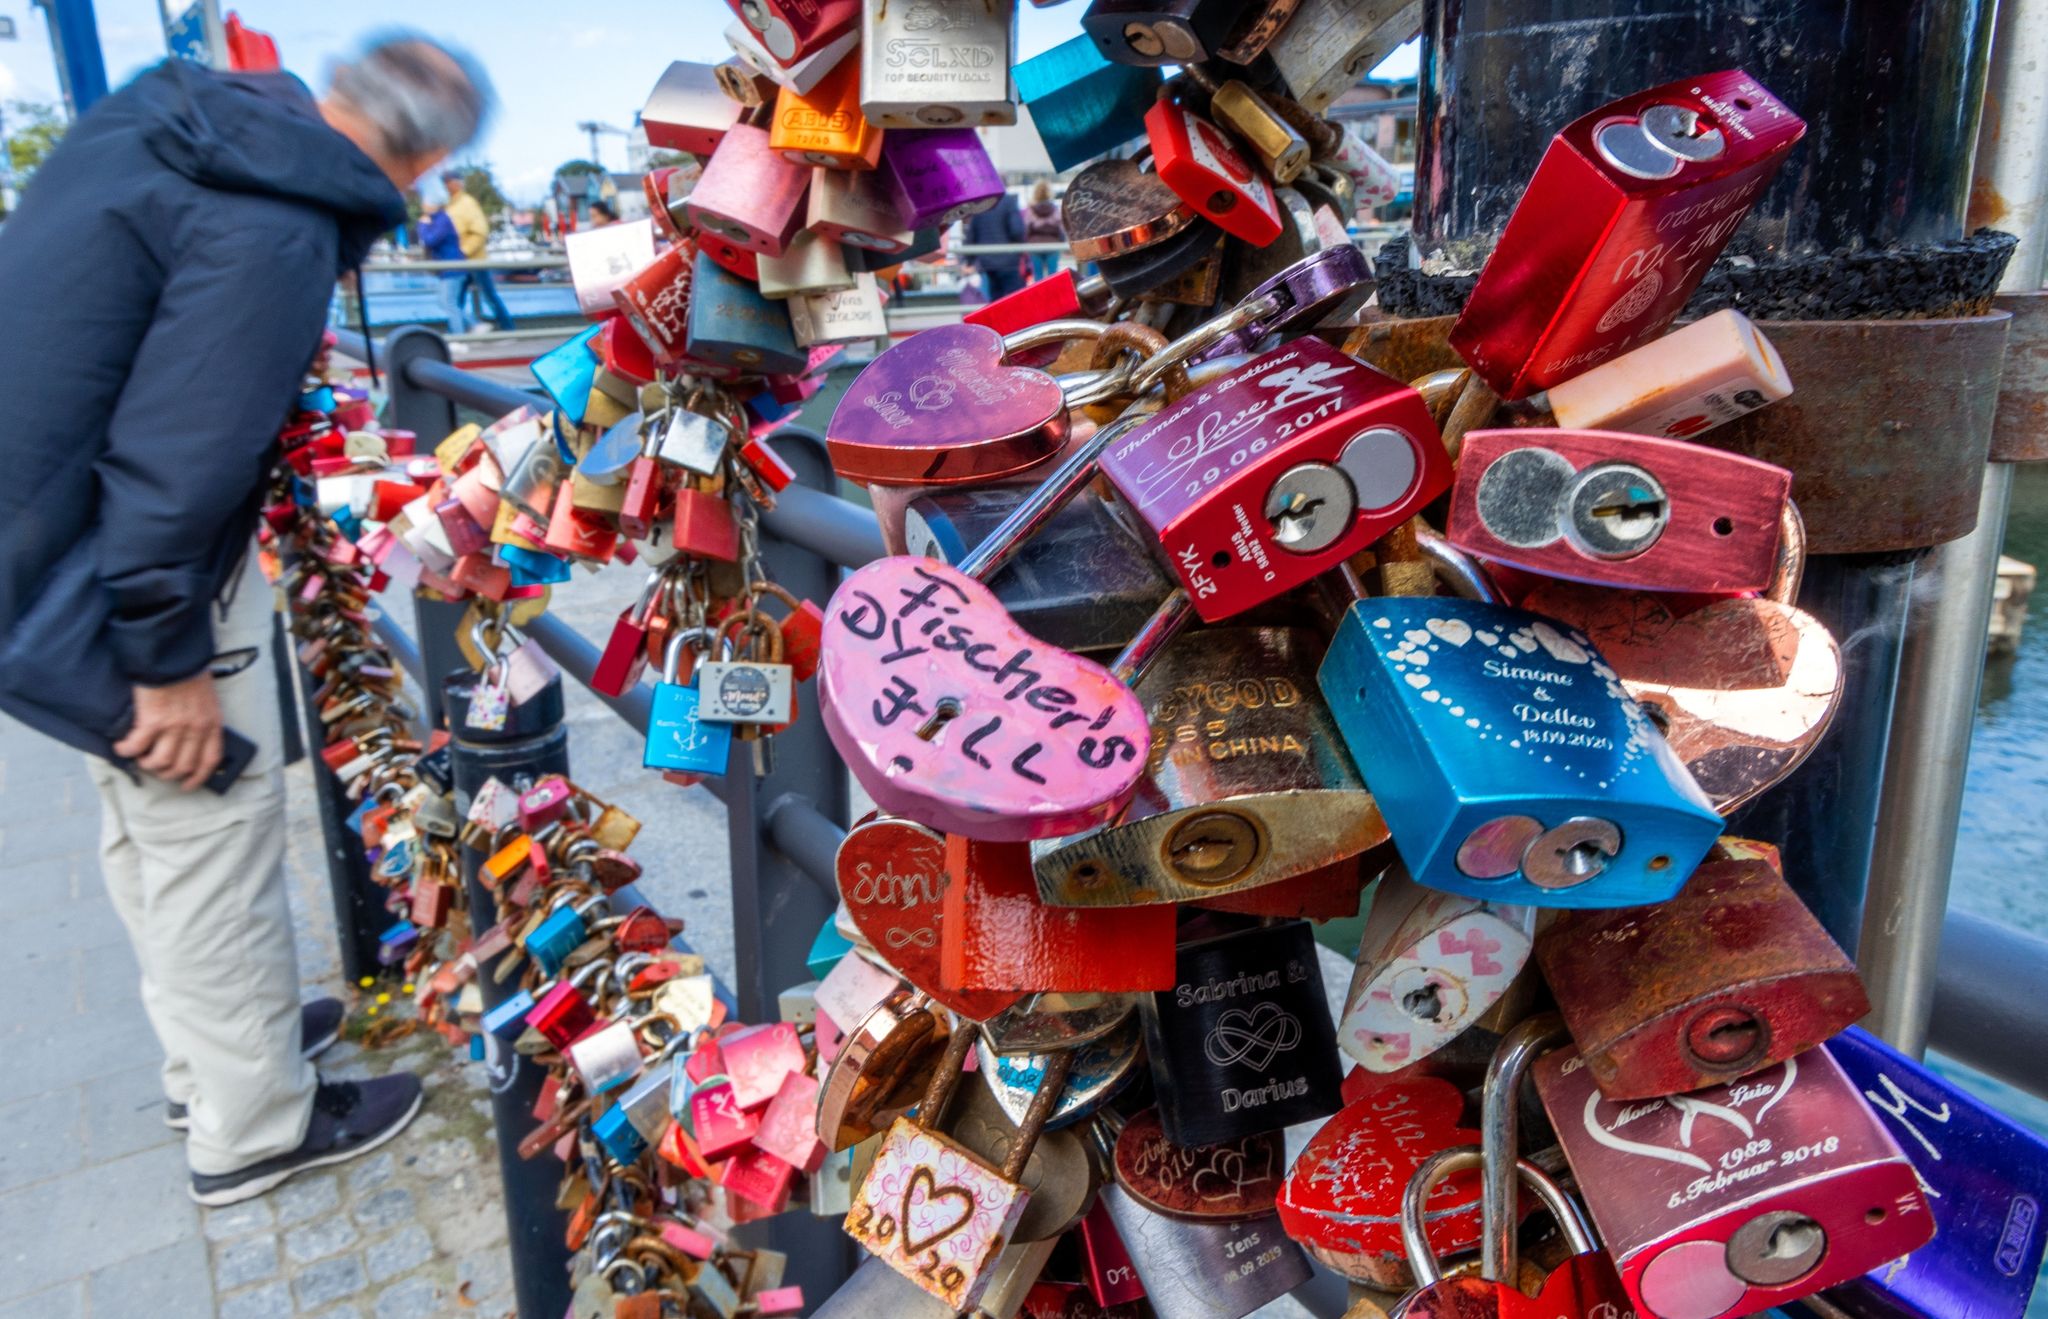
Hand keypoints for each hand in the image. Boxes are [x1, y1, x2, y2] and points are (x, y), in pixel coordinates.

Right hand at [115, 672, 223, 790]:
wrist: (172, 656)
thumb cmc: (189, 674)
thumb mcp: (207, 699)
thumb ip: (203, 720)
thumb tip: (192, 741)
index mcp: (212, 724)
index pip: (209, 760)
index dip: (198, 777)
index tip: (187, 785)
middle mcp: (195, 729)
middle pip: (182, 766)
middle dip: (167, 773)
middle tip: (156, 768)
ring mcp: (174, 727)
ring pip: (159, 762)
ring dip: (146, 764)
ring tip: (140, 757)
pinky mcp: (152, 722)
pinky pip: (136, 747)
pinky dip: (126, 750)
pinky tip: (121, 746)